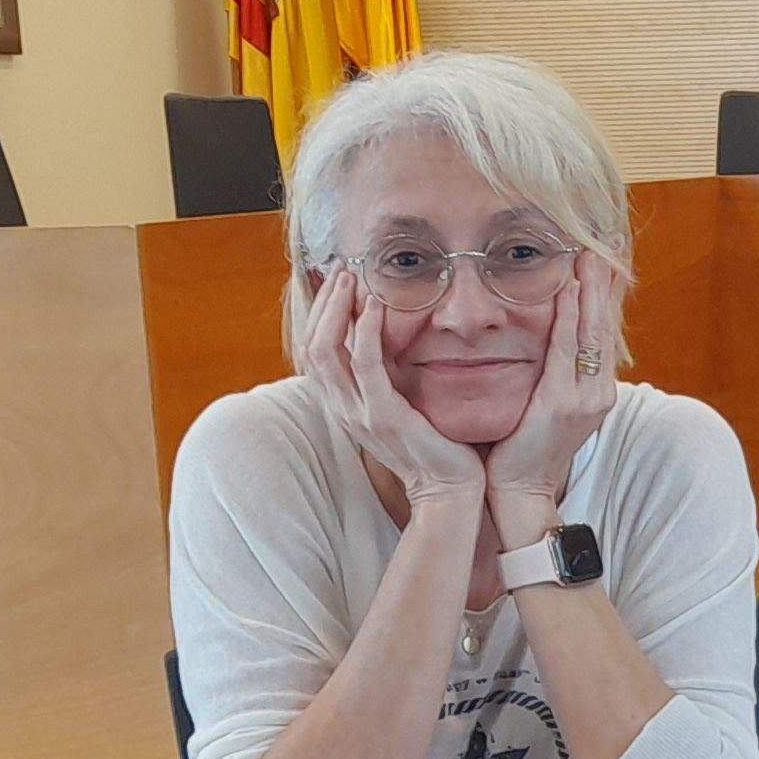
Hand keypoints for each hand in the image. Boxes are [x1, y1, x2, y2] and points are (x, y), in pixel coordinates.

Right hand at [311, 272, 482, 510]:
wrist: (448, 489)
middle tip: (342, 270)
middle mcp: (342, 409)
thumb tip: (383, 347)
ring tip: (353, 276)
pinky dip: (364, 329)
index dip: (317, 315)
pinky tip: (375, 304)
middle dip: (323, 303)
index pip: (312, 352)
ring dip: (336, 307)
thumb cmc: (432, 447)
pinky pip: (364, 363)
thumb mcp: (397, 410)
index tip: (334, 283)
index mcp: (343, 406)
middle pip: (310, 345)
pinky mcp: (383, 414)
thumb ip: (383, 382)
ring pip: (326, 350)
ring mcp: (358, 413)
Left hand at [484, 250, 618, 545]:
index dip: (607, 295)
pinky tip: (569, 288)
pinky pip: (567, 350)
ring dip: (591, 289)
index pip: (603, 332)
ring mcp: (585, 398)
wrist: (520, 491)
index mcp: (595, 390)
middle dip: (605, 283)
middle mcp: (598, 391)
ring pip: (591, 332)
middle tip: (605, 243)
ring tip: (590, 254)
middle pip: (605, 325)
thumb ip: (553, 374)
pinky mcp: (562, 403)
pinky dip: (570, 316)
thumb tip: (545, 342)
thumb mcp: (546, 405)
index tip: (607, 259)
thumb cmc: (524, 449)